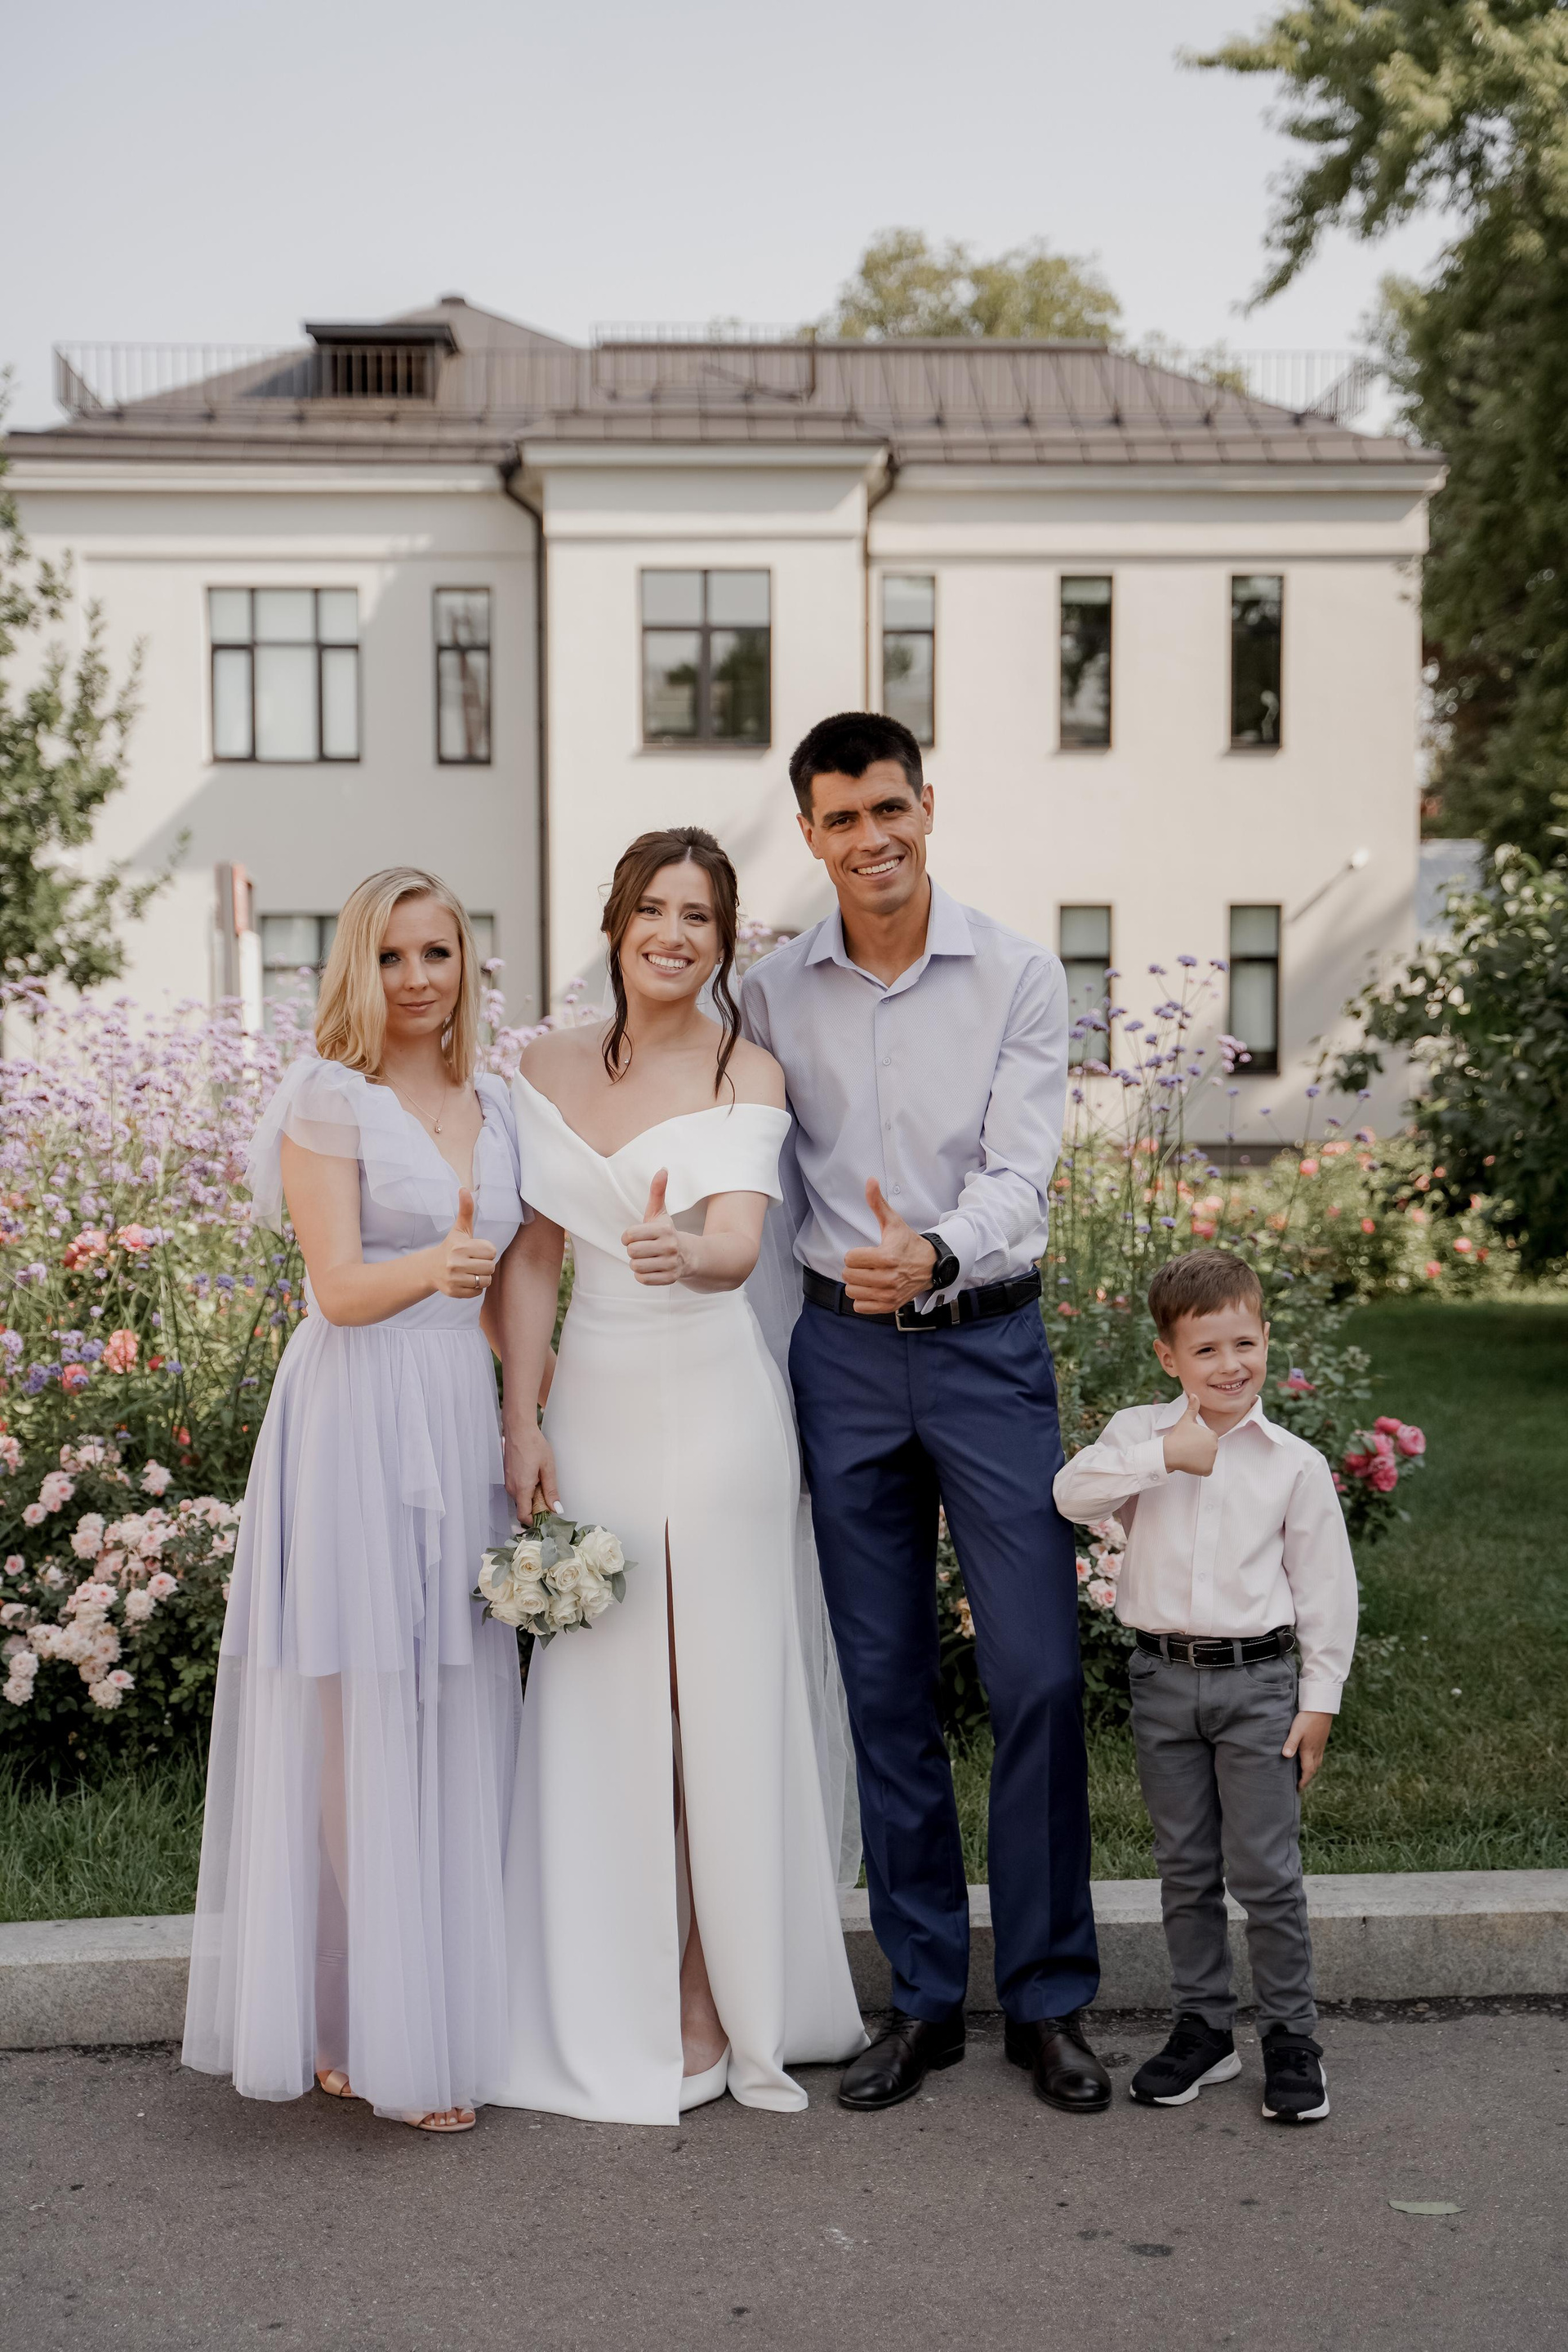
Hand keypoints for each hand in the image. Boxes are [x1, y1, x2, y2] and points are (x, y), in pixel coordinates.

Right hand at [432, 1189, 497, 1298]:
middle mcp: (456, 1263)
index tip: (475, 1250)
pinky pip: (478, 1292)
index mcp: (460, 1246)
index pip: (491, 1251)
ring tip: (471, 1271)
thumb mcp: (460, 1229)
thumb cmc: (451, 1246)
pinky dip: (475, 1288)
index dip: (486, 1250)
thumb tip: (464, 1188)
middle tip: (474, 1262)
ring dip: (482, 1277)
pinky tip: (466, 1280)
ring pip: (486, 1281)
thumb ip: (465, 1209)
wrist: (430, 1268)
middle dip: (485, 1265)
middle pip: (491, 1267)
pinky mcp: (454, 1292)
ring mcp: (454, 1279)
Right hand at [503, 1419, 560, 1519]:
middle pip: (523, 1508)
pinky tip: (536, 1477)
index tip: (547, 1516)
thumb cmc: (533, 1444)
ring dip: (533, 1497)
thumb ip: (551, 1491)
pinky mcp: (508, 1477)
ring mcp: (508, 1482)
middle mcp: (512, 1488)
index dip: (535, 1521)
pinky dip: (527, 1489)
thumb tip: (556, 1509)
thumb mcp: (548, 1468)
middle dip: (537, 1508)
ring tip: (543, 1482)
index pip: (524, 1516)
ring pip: (521, 1499)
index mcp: (521, 1488)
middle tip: (550, 1496)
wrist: (518, 1429)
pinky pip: (518, 1490)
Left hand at [622, 1170, 685, 1286]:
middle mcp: (669, 1247)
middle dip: (632, 1251)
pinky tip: (650, 1268)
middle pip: (631, 1252)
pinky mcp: (670, 1279)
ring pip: (636, 1266)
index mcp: (664, 1229)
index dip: (627, 1237)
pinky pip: (643, 1279)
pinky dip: (642, 1275)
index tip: (635, 1237)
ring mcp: (671, 1264)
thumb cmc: (667, 1232)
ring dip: (637, 1263)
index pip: (629, 1235)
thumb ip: (658, 1191)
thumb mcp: (660, 1213)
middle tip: (642, 1248)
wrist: (689, 1255)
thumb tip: (662, 1169)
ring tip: (646, 1258)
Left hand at [841, 1181, 938, 1314]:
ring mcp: (889, 1294)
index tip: (865, 1252)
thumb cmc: (908, 1243)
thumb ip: (878, 1203)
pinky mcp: (890, 1306)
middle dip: (853, 1268)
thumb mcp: (893, 1222)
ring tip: (868, 1276)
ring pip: (852, 1292)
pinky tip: (871, 1288)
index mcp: (886, 1257)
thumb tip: (870, 1180)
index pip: (849, 1259)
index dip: (854, 1254)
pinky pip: (861, 1307)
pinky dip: (862, 1299)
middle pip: (848, 1276)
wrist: (930, 1266)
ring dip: (857, 1284)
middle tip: (866, 1264)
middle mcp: (888, 1278)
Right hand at [1162, 1392, 1218, 1476]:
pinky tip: (1191, 1463)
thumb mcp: (1186, 1420)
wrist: (1169, 1452)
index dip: (1198, 1440)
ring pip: (1207, 1459)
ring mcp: (1212, 1459)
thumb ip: (1193, 1407)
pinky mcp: (1207, 1469)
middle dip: (1200, 1449)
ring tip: (1188, 1454)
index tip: (1189, 1440)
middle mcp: (1215, 1447)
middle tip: (1188, 1447)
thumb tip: (1194, 1394)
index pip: (1208, 1439)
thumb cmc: (1178, 1435)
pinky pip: (1205, 1470)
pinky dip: (1199, 1468)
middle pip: (1208, 1449)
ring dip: (1199, 1459)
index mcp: (1212, 1435)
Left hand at [1283, 1709, 1332, 1790]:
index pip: (1308, 1771)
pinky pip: (1319, 1755)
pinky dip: (1314, 1762)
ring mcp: (1320, 1745)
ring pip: (1317, 1763)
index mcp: (1309, 1751)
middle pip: (1313, 1769)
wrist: (1322, 1707)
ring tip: (1304, 1774)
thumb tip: (1285, 1756)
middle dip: (1307, 1778)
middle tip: (1300, 1785)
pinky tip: (1309, 1757)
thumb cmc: (1307, 1718)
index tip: (1298, 1789)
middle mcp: (1316, 1750)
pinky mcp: (1322, 1740)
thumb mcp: (1296, 1731)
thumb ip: (1291, 1743)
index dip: (1303, 1781)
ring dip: (1311, 1770)